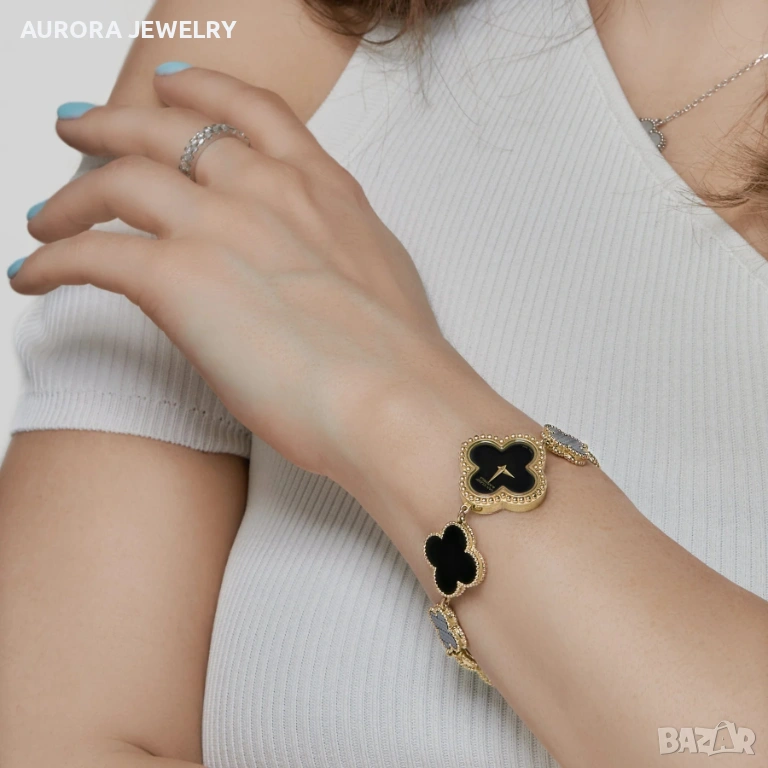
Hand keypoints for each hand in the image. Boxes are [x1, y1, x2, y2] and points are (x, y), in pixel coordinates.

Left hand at [10, 65, 464, 479]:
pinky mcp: (179, 281)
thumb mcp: (381, 274)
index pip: (252, 110)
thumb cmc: (403, 359)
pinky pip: (91, 254)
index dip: (204, 89)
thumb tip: (311, 261)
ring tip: (45, 215)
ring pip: (117, 181)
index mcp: (323, 188)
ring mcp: (221, 227)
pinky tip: (33, 274)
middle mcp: (267, 190)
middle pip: (168, 130)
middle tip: (80, 128)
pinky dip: (53, 260)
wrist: (398, 401)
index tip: (173, 86)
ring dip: (69, 195)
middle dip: (113, 124)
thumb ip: (336, 246)